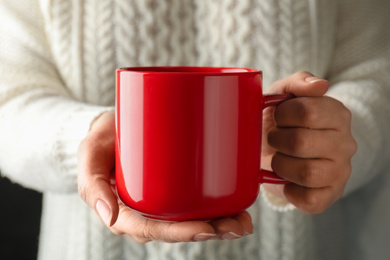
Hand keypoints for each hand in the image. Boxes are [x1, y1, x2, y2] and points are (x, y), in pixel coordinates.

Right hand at [77, 111, 252, 241]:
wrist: (111, 129)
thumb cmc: (100, 143)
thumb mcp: (89, 157)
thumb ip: (93, 183)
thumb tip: (110, 217)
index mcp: (125, 212)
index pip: (153, 230)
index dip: (181, 233)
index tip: (207, 229)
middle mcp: (146, 212)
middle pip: (179, 229)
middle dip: (210, 231)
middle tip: (237, 225)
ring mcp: (161, 203)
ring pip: (191, 219)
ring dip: (220, 223)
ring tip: (244, 219)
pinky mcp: (173, 189)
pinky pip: (194, 203)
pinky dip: (217, 207)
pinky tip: (237, 204)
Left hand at [262, 71, 356, 213]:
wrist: (280, 151)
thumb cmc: (281, 121)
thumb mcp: (284, 95)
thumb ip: (298, 83)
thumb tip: (320, 85)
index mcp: (337, 114)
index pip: (307, 111)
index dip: (281, 115)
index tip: (277, 116)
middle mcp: (345, 143)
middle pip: (301, 142)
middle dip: (276, 140)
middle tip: (274, 138)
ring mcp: (340, 171)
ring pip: (306, 172)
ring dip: (281, 165)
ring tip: (278, 158)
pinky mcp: (330, 195)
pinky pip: (309, 200)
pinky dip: (289, 191)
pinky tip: (285, 180)